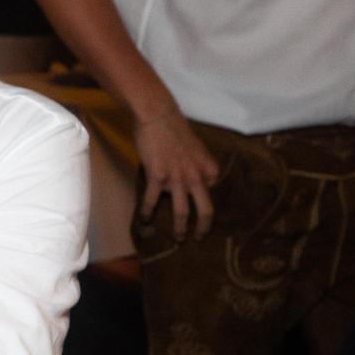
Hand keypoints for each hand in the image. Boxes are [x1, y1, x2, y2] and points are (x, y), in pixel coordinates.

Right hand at [133, 110, 218, 239]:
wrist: (159, 117)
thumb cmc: (176, 129)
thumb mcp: (197, 148)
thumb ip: (198, 166)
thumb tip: (193, 178)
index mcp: (208, 169)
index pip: (210, 192)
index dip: (203, 200)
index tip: (197, 209)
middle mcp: (196, 177)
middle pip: (205, 210)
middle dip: (203, 228)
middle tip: (199, 237)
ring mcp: (177, 179)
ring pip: (182, 211)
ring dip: (180, 228)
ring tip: (178, 238)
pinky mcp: (157, 177)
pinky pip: (151, 200)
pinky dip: (146, 213)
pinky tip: (144, 220)